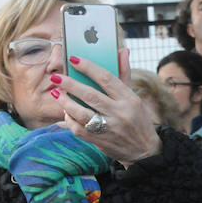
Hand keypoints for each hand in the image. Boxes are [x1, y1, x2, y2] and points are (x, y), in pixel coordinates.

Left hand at [52, 48, 160, 167]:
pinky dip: (70, 120)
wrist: (145, 152)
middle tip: (56, 77)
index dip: (89, 67)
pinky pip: (79, 129)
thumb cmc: (138, 120)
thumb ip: (125, 75)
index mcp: (129, 99)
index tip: (74, 59)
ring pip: (82, 113)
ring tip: (57, 93)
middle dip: (70, 84)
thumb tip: (122, 51)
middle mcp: (120, 113)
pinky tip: (66, 112)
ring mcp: (110, 128)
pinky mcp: (101, 141)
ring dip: (66, 102)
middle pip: (90, 95)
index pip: (107, 78)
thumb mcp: (135, 98)